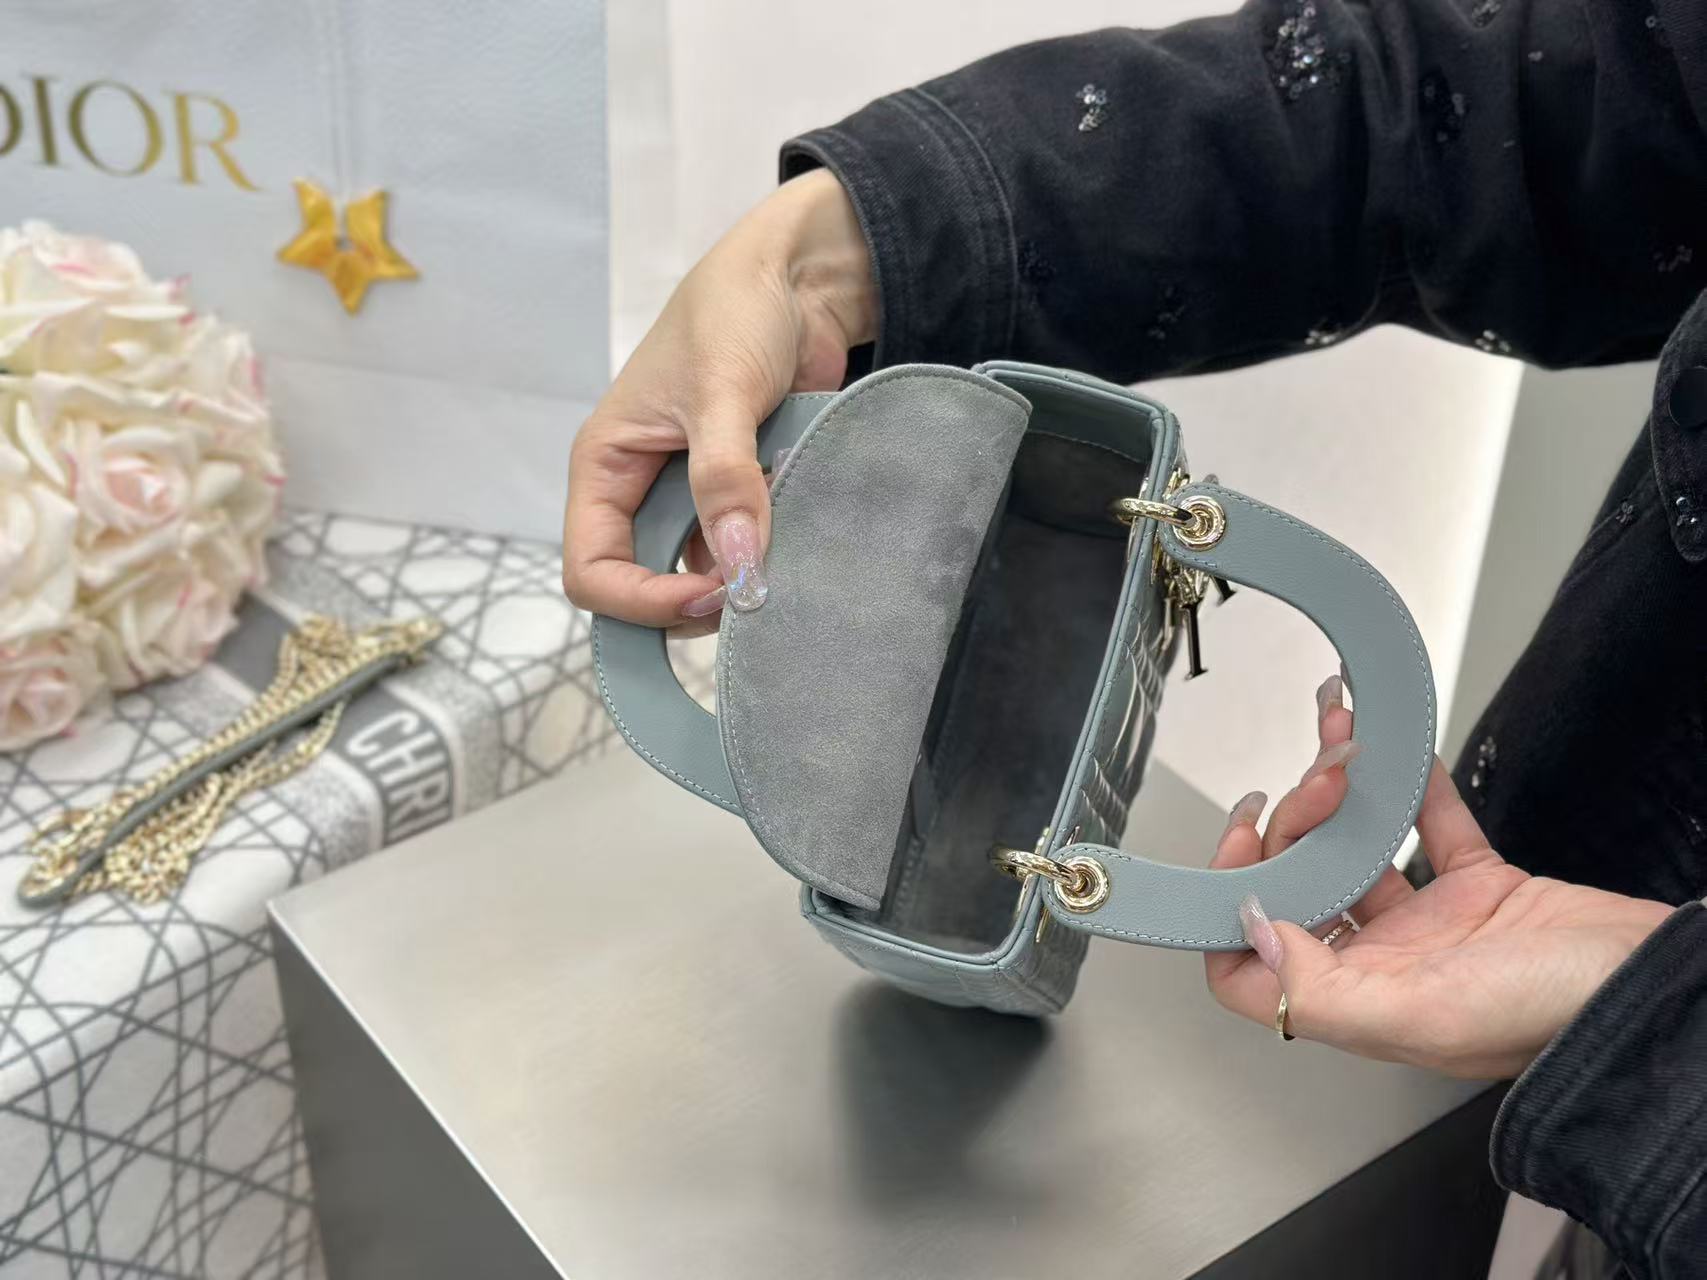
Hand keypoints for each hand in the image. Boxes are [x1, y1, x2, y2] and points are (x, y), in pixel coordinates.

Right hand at [562, 169, 874, 629]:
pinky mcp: (741, 493)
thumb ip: (726, 477)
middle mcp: (640, 489)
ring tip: (784, 554)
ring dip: (738, 578)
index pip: (592, 571)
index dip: (642, 601)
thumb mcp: (723, 391)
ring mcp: (691, 495)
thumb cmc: (736, 312)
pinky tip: (799, 532)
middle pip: (643, 587)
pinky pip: (746, 548)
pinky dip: (771, 553)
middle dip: (692, 602)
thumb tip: (739, 567)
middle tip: (754, 591)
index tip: (712, 595)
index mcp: (606, 465)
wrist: (802, 279)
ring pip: (699, 575)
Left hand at [1205, 674, 1671, 1078]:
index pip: (1254, 966)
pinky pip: (1430, 822)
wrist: (1657, 988)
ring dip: (1343, 792)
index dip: (1233, 902)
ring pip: (1358, 847)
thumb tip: (1254, 933)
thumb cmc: (1555, 1015)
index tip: (1241, 839)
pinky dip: (1411, 782)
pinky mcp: (1482, 886)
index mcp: (1362, 1001)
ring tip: (1342, 739)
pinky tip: (1397, 746)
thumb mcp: (1423, 1016)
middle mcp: (1387, 963)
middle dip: (1298, 823)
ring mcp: (1434, 924)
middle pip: (1304, 885)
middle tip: (1322, 782)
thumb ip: (1322, 985)